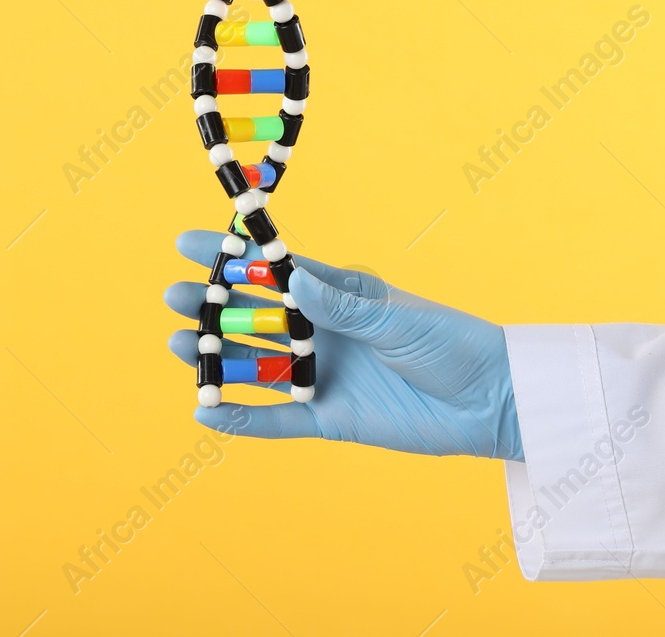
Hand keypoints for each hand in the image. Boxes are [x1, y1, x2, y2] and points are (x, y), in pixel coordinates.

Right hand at [165, 230, 522, 459]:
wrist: (493, 401)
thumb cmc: (452, 344)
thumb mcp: (397, 318)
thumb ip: (341, 305)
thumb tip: (290, 278)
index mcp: (337, 294)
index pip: (274, 270)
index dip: (231, 257)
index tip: (188, 243)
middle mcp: (321, 331)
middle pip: (253, 316)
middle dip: (210, 305)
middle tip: (171, 297)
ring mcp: (322, 374)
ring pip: (255, 364)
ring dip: (215, 357)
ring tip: (174, 345)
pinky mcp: (329, 418)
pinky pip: (275, 420)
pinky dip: (241, 419)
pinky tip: (205, 412)